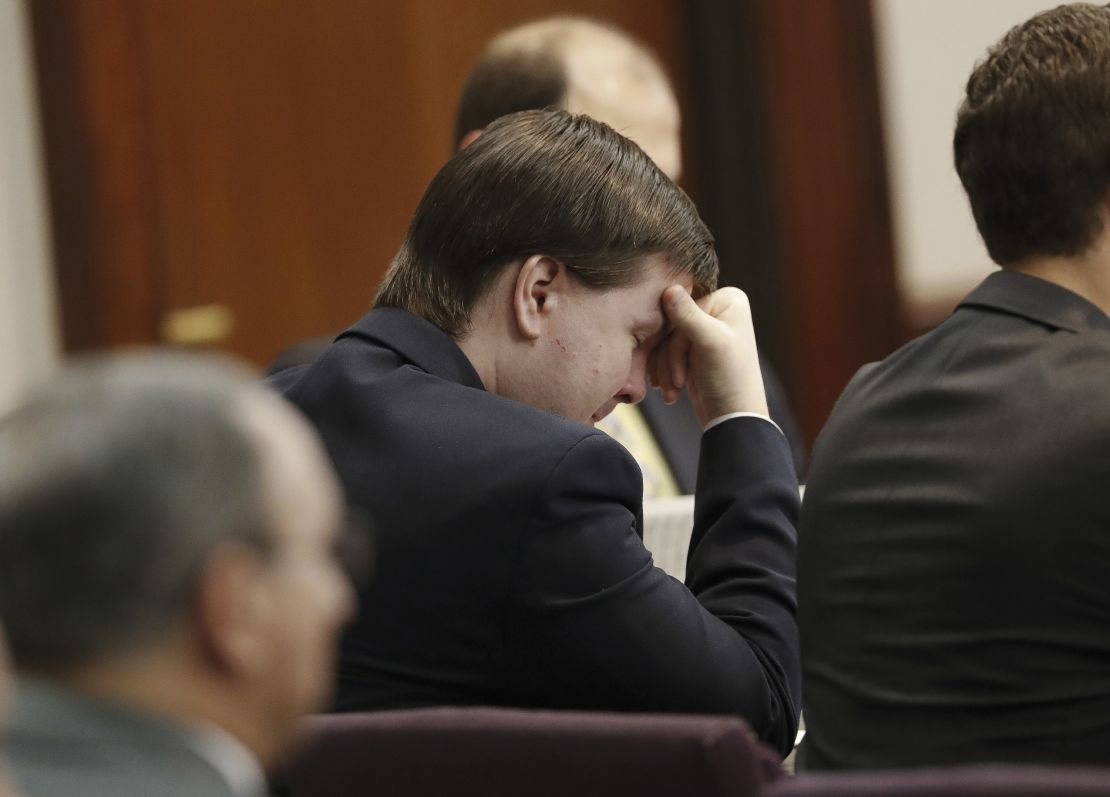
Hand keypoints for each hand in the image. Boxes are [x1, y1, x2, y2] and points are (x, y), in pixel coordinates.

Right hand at [651, 286, 768, 427]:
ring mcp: (706, 329)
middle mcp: (719, 310)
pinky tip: (671, 392)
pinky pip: (667, 352)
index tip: (682, 366)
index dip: (677, 339)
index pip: (683, 307)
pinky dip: (666, 372)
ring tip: (673, 391)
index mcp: (729, 300)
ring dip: (665, 368)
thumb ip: (687, 314)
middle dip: (670, 357)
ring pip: (666, 340)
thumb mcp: (708, 342)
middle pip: (673, 324)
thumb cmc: (728, 378)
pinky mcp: (695, 349)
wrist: (731, 417)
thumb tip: (669, 287)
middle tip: (675, 382)